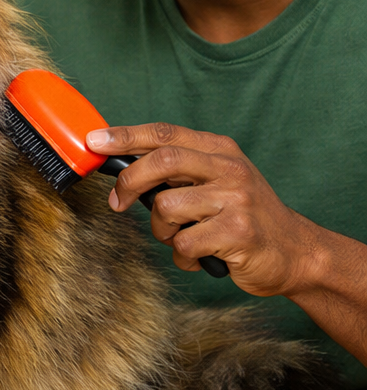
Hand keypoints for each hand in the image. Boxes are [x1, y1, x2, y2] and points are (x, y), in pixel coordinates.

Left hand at [84, 123, 321, 298]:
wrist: (296, 253)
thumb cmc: (243, 216)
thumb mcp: (216, 181)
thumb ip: (177, 170)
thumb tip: (123, 165)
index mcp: (219, 150)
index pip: (164, 133)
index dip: (124, 136)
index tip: (93, 140)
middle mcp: (229, 168)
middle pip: (162, 161)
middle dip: (130, 182)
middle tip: (118, 202)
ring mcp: (236, 199)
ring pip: (167, 207)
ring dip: (163, 231)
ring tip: (183, 237)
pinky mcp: (238, 232)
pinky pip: (184, 243)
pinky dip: (183, 256)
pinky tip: (201, 255)